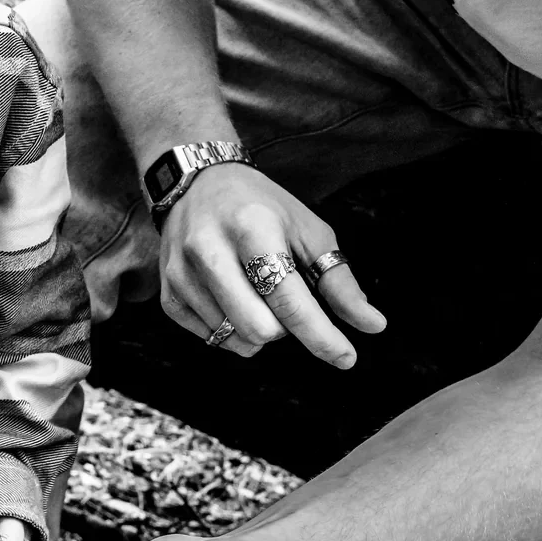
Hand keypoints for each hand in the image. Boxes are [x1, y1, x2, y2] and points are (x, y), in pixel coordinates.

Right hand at [157, 163, 384, 368]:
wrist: (197, 182)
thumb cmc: (261, 207)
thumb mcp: (308, 231)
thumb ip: (339, 282)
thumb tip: (373, 326)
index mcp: (252, 228)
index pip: (289, 299)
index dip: (322, 336)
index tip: (347, 358)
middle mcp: (209, 251)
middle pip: (260, 329)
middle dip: (286, 329)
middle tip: (287, 301)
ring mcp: (182, 275)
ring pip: (236, 340)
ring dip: (260, 329)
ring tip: (258, 293)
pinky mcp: (168, 295)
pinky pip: (213, 340)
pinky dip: (234, 330)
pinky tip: (234, 298)